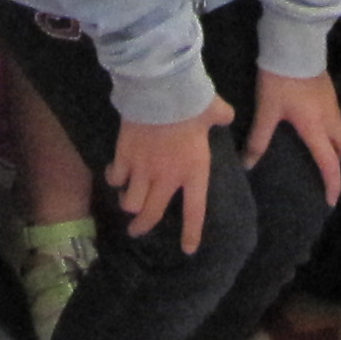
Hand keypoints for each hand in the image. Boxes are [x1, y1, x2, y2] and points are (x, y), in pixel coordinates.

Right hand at [109, 100, 231, 253]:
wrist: (161, 89)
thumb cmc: (191, 101)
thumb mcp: (214, 110)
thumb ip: (221, 116)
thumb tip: (227, 114)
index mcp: (194, 170)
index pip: (195, 212)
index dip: (191, 233)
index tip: (187, 250)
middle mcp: (167, 178)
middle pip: (152, 214)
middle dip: (143, 226)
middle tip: (137, 231)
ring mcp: (143, 170)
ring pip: (130, 202)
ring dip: (128, 204)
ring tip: (126, 200)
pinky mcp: (124, 157)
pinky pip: (115, 178)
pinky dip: (113, 179)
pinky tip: (113, 175)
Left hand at [248, 67, 340, 206]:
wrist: (294, 43)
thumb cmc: (281, 79)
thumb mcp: (266, 110)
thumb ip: (259, 139)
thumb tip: (249, 165)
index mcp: (316, 127)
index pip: (329, 162)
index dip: (332, 183)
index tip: (331, 201)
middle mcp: (329, 117)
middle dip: (337, 160)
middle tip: (321, 167)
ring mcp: (331, 101)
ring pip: (340, 130)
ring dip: (333, 142)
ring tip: (314, 147)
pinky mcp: (328, 89)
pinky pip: (334, 116)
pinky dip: (328, 126)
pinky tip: (309, 121)